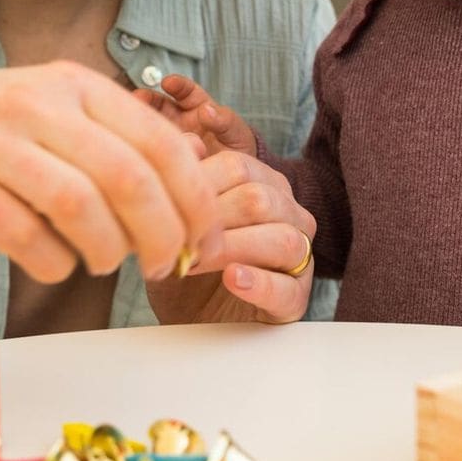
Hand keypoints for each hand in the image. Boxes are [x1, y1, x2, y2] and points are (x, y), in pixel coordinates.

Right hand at [0, 60, 218, 282]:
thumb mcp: (54, 107)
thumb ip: (115, 140)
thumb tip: (187, 197)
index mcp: (76, 84)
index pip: (161, 142)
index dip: (195, 198)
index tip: (204, 240)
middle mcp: (39, 104)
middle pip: (130, 178)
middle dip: (162, 233)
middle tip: (164, 264)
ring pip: (79, 206)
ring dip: (107, 250)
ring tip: (106, 263)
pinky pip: (23, 236)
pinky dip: (52, 262)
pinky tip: (56, 265)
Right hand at [133, 74, 256, 155]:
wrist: (234, 179)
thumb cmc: (235, 148)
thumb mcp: (235, 131)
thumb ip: (223, 120)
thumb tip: (206, 110)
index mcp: (196, 106)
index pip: (184, 91)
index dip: (177, 85)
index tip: (168, 82)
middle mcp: (177, 120)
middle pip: (157, 104)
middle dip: (146, 98)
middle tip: (137, 97)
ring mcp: (167, 138)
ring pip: (149, 126)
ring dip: (139, 122)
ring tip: (129, 123)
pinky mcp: (162, 156)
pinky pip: (152, 151)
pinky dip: (144, 148)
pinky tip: (137, 150)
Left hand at [146, 145, 314, 324]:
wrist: (187, 317)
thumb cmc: (187, 259)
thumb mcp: (176, 219)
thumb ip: (184, 179)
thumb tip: (188, 143)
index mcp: (264, 186)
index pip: (240, 166)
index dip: (199, 181)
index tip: (163, 200)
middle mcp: (289, 215)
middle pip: (261, 200)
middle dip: (213, 217)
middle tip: (176, 236)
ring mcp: (298, 258)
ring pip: (283, 239)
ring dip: (233, 248)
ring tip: (195, 261)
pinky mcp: (296, 300)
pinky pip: (287, 288)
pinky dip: (259, 282)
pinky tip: (232, 279)